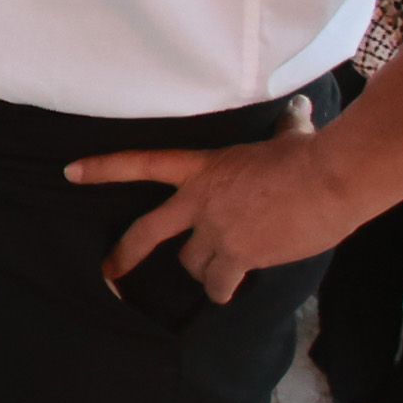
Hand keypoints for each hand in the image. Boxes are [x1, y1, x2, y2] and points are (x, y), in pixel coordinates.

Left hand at [68, 104, 351, 304]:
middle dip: (125, 255)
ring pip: (191, 264)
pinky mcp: (240, 256)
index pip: (141, 163)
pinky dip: (224, 290)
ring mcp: (217, 231)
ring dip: (204, 271)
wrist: (332, 179)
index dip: (103, 168)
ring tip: (217, 275)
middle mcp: (200, 201)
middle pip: (147, 232)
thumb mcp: (288, 134)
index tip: (70, 172)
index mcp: (202, 168)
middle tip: (109, 272)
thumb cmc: (314, 152)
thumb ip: (285, 126)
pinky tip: (230, 293)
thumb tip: (300, 108)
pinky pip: (220, 284)